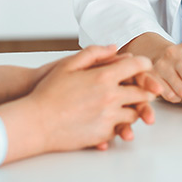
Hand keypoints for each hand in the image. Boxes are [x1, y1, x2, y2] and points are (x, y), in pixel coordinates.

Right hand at [0, 45, 158, 161]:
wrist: (36, 122)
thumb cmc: (49, 91)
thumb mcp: (69, 64)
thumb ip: (94, 53)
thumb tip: (114, 47)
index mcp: (104, 77)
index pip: (137, 67)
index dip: (144, 64)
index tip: (144, 66)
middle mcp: (110, 97)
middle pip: (142, 94)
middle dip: (146, 90)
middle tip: (144, 89)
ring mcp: (108, 118)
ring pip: (134, 114)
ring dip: (133, 109)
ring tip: (127, 105)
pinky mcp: (103, 134)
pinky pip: (119, 129)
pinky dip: (119, 124)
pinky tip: (111, 120)